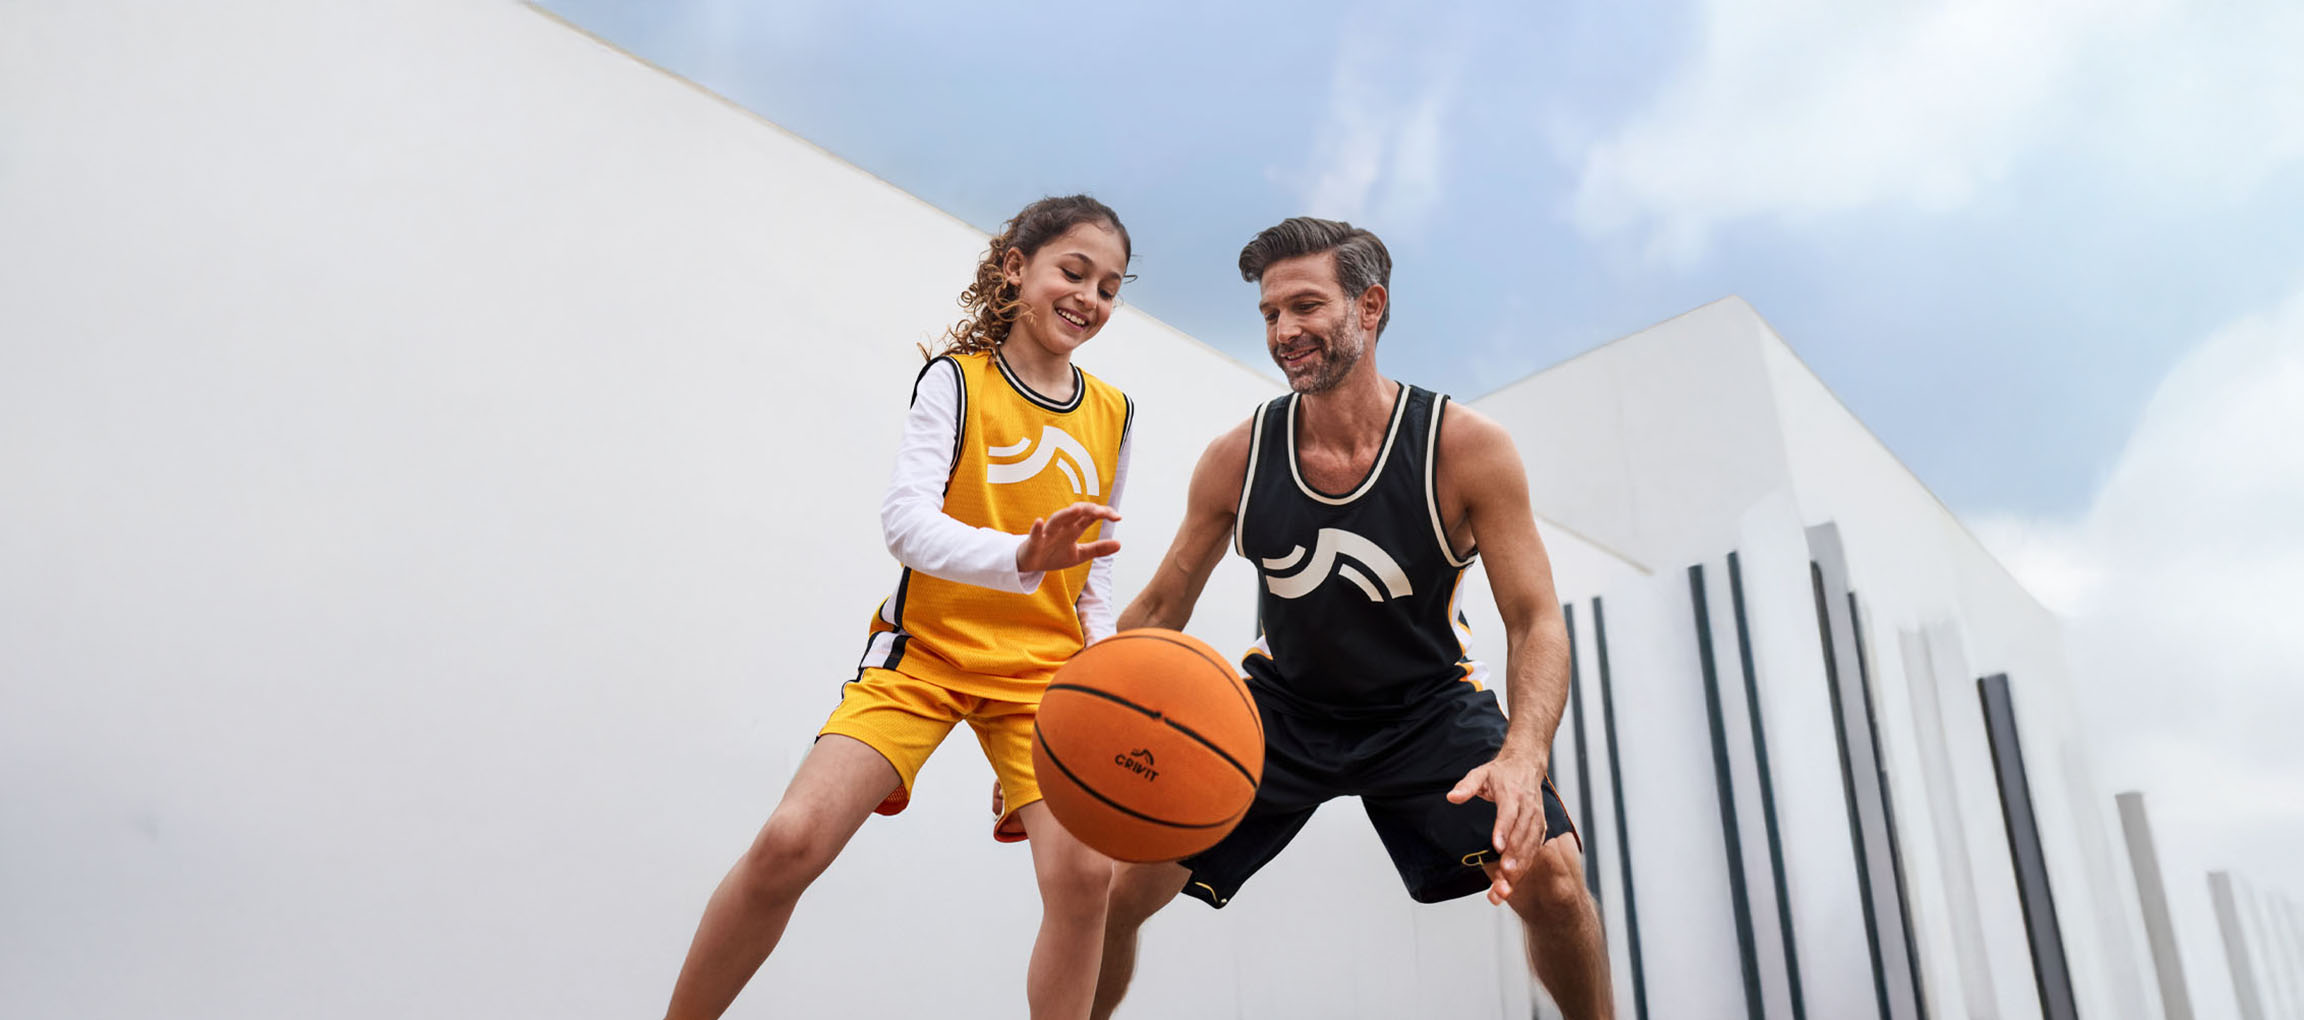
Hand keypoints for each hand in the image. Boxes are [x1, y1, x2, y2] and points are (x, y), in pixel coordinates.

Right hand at [1016, 502, 1121, 573]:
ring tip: (1077, 509)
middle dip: (1089, 510)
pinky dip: (1036, 528)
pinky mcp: (1034, 542)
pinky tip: (1039, 521)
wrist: (1032, 564)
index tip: (1118, 517)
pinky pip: (1034, 534)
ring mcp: (1047, 533)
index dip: (1104, 514)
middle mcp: (1062, 527)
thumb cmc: (1055, 555)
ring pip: (1057, 520)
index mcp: (1073, 528)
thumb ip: (1098, 549)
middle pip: (1076, 513)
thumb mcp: (1080, 554)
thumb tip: (1119, 544)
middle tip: (1103, 512)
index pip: (1090, 516)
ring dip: (1066, 514)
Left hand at [1447, 751, 1548, 904]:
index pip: (1509, 814)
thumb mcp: (1480, 773)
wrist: (1527, 766)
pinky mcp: (1540, 828)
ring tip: (1508, 884)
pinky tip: (1515, 880)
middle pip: (1522, 835)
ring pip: (1531, 846)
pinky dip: (1526, 865)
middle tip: (1505, 874)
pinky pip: (1534, 849)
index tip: (1497, 847)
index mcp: (1512, 794)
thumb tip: (1452, 797)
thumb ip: (1466, 786)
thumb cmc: (1501, 773)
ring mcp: (1536, 819)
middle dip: (1515, 856)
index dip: (1504, 831)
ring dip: (1521, 866)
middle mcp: (1528, 808)